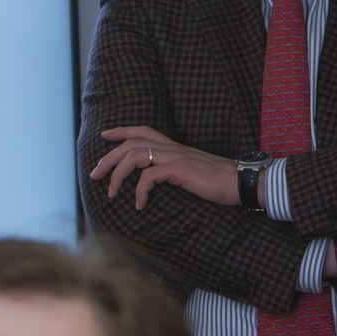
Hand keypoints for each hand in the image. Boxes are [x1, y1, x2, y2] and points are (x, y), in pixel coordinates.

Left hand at [91, 126, 236, 209]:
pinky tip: (140, 205)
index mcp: (175, 147)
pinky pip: (148, 177)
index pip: (144, 131)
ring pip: (134, 155)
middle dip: (108, 158)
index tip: (105, 135)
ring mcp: (176, 156)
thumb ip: (176, 171)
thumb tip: (160, 179)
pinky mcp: (179, 169)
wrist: (241, 182)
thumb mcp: (194, 172)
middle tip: (95, 174)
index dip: (122, 131)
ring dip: (117, 174)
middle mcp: (173, 148)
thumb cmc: (220, 181)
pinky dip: (138, 191)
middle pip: (131, 143)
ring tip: (111, 193)